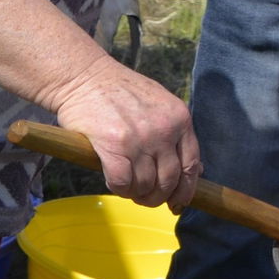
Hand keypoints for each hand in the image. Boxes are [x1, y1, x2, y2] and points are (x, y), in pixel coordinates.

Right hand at [48, 62, 201, 209]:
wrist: (83, 77)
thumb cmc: (119, 92)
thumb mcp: (159, 104)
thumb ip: (175, 133)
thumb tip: (194, 170)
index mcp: (180, 118)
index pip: (192, 164)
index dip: (186, 190)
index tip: (178, 202)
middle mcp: (164, 129)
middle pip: (169, 180)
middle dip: (158, 196)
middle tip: (146, 199)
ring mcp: (140, 138)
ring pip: (145, 185)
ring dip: (137, 193)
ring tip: (129, 188)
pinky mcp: (113, 146)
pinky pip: (123, 183)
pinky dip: (120, 189)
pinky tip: (115, 182)